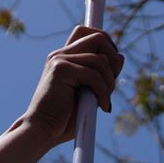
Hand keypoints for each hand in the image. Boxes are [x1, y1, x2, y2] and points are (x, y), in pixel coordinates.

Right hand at [15, 26, 124, 146]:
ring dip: (110, 82)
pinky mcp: (60, 70)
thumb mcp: (89, 93)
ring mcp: (59, 59)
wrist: (43, 131)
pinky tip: (102, 106)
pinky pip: (94, 75)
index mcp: (65, 57)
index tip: (113, 66)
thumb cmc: (64, 118)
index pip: (88, 31)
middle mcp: (61, 54)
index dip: (107, 42)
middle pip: (98, 37)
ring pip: (101, 59)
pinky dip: (104, 92)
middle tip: (111, 83)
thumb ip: (101, 75)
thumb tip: (120, 57)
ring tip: (104, 100)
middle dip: (113, 59)